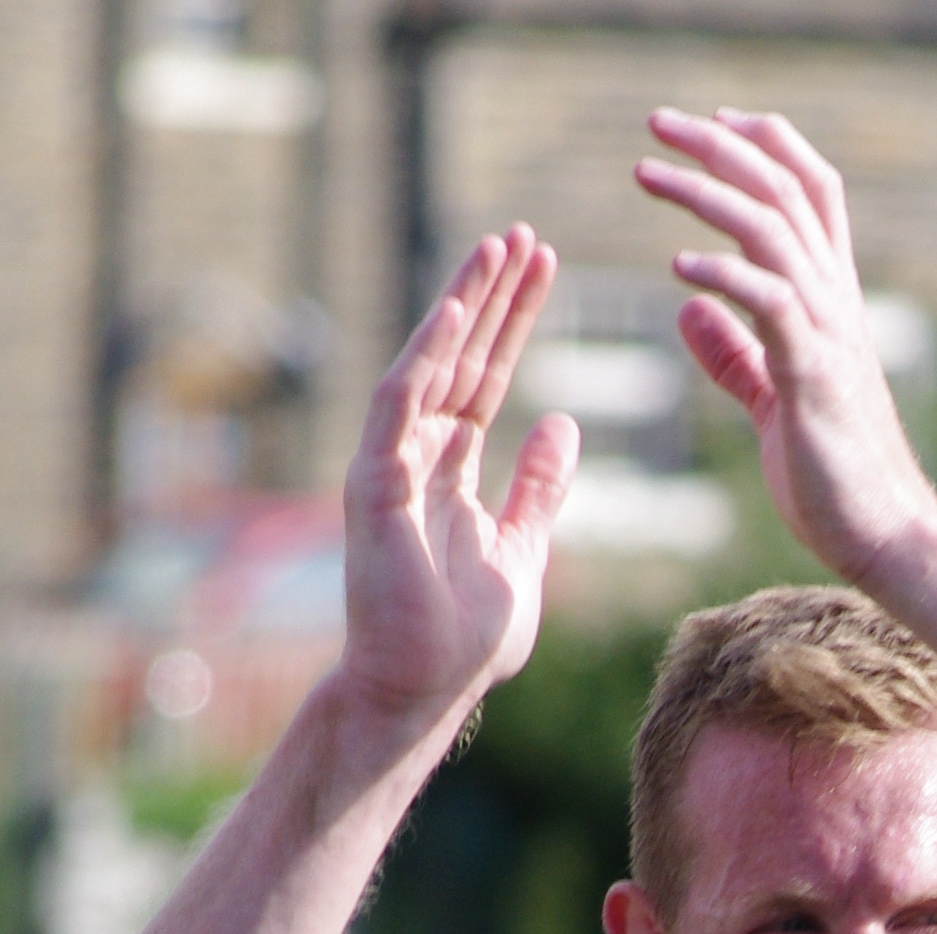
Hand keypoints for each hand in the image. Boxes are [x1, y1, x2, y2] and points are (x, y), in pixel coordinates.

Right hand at [338, 229, 578, 734]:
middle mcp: (415, 459)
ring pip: (429, 366)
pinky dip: (424, 357)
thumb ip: (537, 490)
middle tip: (525, 237)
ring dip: (462, 306)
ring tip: (497, 248)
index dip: (512, 325)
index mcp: (449, 473)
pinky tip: (456, 310)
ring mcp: (390, 468)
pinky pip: (398, 406)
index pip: (484, 380)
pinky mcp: (375, 485)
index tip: (544, 272)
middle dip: (492, 297)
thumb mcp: (521, 552)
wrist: (421, 693)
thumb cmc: (464, 641)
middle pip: (460, 359)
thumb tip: (561, 424)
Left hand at [637, 107, 936, 583]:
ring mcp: (829, 334)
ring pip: (771, 230)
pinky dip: (723, 276)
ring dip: (706, 193)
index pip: (808, 193)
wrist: (884, 537)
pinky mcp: (813, 375)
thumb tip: (687, 307)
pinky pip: (770, 303)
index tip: (713, 121)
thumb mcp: (772, 401)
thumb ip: (734, 353)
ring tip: (647, 173)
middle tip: (656, 121)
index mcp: (831, 303)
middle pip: (783, 191)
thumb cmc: (833, 478)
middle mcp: (837, 303)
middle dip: (719, 144)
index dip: (763, 147)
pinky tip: (678, 269)